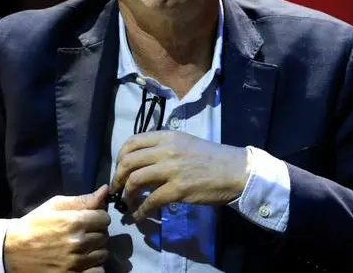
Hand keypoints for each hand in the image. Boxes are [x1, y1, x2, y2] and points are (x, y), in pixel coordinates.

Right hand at [3, 184, 110, 271]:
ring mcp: (75, 263)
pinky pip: (98, 272)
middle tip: (83, 233)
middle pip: (104, 236)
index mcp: (74, 222)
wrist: (12, 250)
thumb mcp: (55, 205)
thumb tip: (105, 190)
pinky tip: (83, 261)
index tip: (89, 219)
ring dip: (95, 249)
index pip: (104, 218)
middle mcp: (78, 242)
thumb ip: (82, 200)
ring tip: (81, 247)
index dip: (98, 217)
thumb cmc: (34, 225)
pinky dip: (94, 267)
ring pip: (102, 254)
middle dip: (96, 232)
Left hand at [110, 130, 248, 219]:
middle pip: (128, 162)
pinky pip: (151, 201)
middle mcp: (166, 150)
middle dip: (118, 177)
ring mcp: (171, 169)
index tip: (120, 170)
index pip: (131, 142)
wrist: (235, 171)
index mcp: (167, 136)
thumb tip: (143, 161)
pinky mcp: (178, 189)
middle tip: (117, 189)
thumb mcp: (185, 143)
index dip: (120, 157)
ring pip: (135, 181)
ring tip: (128, 203)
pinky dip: (142, 210)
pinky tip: (141, 215)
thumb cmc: (212, 158)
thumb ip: (164, 148)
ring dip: (127, 195)